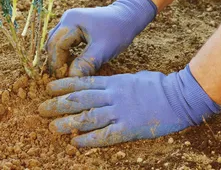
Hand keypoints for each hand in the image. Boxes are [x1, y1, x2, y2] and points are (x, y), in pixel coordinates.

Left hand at [39, 65, 220, 146]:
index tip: (48, 88)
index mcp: (114, 82)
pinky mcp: (129, 127)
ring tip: (53, 127)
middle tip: (42, 108)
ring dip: (68, 122)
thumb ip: (117, 83)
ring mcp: (120, 111)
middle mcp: (112, 95)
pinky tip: (76, 143)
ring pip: (88, 116)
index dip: (63, 85)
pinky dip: (89, 139)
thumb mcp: (134, 78)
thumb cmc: (159, 86)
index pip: (83, 82)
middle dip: (58, 104)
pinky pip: (105, 135)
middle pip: (79, 99)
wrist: (179, 96)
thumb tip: (105, 84)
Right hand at [46, 0, 156, 76]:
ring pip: (56, 43)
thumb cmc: (118, 31)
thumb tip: (71, 79)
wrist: (129, 16)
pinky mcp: (73, 26)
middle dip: (56, 62)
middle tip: (63, 79)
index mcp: (71, 21)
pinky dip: (65, 54)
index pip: (56, 46)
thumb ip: (87, 63)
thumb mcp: (104, 49)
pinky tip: (73, 64)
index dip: (58, 64)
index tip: (64, 79)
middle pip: (52, 44)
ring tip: (67, 72)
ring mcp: (69, 21)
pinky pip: (63, 42)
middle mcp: (67, 19)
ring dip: (60, 58)